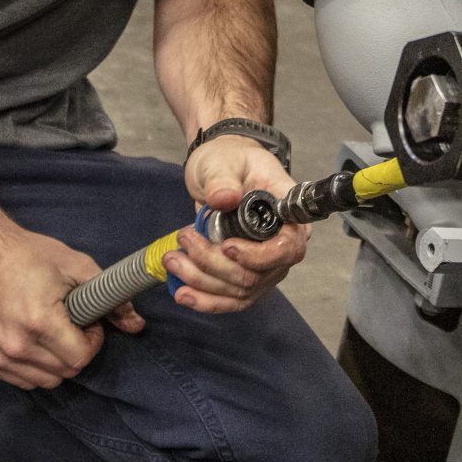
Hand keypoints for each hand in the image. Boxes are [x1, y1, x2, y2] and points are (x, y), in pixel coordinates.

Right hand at [0, 226, 136, 389]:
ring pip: (46, 381)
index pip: (81, 358)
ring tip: (51, 331)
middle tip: (70, 324)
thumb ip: (110, 299)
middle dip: (77, 351)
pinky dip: (35, 367)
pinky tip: (32, 340)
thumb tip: (137, 325)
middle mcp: (15, 345)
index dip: (92, 341)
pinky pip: (23, 381)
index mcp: (39, 322)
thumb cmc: (31, 256)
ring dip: (56, 362)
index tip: (87, 323)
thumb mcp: (77, 267)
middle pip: (66, 372)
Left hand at [171, 135, 308, 313]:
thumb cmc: (228, 160)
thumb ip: (223, 179)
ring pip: (239, 290)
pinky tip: (182, 294)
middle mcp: (283, 246)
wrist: (219, 170)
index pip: (288, 248)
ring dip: (201, 281)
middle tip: (183, 239)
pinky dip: (205, 300)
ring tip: (172, 259)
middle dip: (213, 265)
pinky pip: (231, 300)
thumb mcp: (222, 161)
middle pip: (256, 275)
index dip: (259, 256)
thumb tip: (224, 198)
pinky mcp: (245, 277)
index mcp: (289, 214)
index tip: (226, 246)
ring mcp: (265, 266)